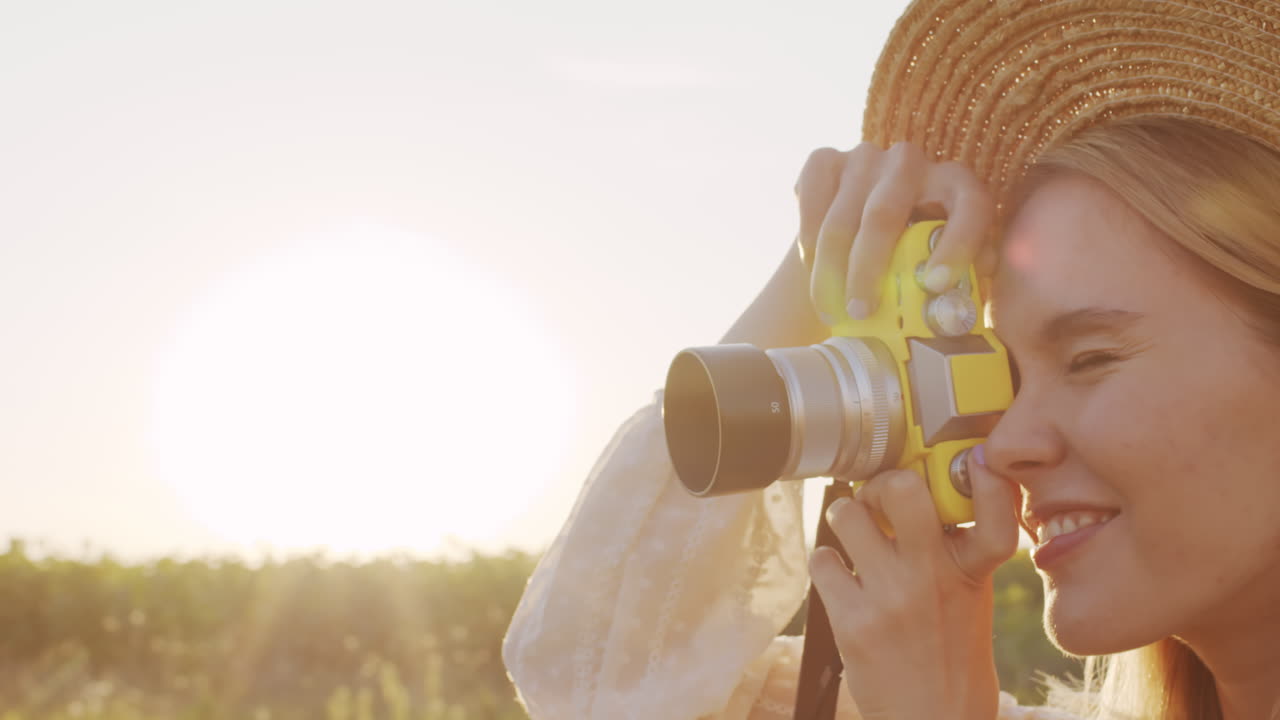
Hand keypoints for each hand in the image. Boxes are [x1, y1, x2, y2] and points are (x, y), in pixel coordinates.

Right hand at [794, 141, 996, 325]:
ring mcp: (864, 157)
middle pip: (882, 215)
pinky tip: (813, 272)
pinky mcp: (824, 161)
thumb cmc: (911, 256)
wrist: (859, 229)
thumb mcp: (942, 266)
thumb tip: (956, 303)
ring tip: (829, 310)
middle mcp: (910, 162)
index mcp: (956, 184)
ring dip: (830, 271)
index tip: (935, 286)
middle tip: (860, 312)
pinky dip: (809, 245)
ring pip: (840, 219)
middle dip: (867, 270)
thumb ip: (959, 280)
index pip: (969, 207)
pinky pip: (811, 205)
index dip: (957, 244)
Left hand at [808, 449, 1020, 719]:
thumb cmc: (950, 652)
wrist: (934, 719)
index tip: (976, 460)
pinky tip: (843, 580)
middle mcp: (934, 577)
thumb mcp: (971, 596)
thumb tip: (911, 491)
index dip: (989, 476)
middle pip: (900, 488)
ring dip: (845, 520)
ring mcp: (890, 596)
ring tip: (855, 539)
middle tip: (877, 501)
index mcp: (973, 570)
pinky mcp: (852, 620)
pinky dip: (827, 564)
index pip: (996, 510)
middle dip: (880, 482)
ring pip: (845, 515)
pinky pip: (821, 559)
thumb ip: (952, 548)